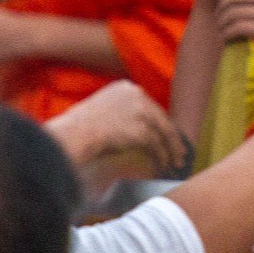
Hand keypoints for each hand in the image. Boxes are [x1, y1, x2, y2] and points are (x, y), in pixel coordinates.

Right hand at [46, 80, 191, 173]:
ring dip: (171, 149)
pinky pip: (157, 145)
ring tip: (176, 162)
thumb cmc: (79, 127)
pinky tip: (163, 165)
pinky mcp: (141, 130)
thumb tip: (131, 131)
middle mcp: (136, 95)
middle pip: (160, 117)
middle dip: (171, 136)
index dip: (158, 121)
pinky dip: (162, 156)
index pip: (149, 105)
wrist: (74, 133)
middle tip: (179, 150)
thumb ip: (119, 112)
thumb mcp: (101, 108)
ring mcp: (140, 112)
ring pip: (163, 132)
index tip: (164, 132)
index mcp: (126, 87)